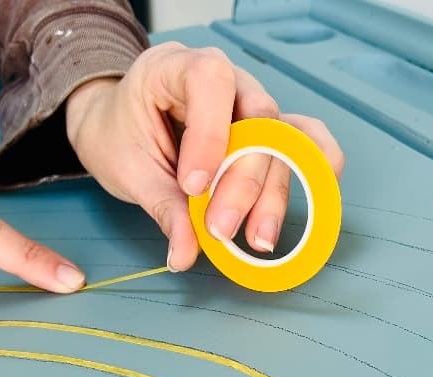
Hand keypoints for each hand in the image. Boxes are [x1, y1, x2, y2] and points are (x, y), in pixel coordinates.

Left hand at [64, 41, 343, 270]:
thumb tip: (186, 254)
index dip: (209, 134)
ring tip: (259, 239)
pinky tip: (317, 194)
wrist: (115, 125)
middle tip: (221, 231)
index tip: (192, 187)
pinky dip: (311, 166)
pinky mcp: (265, 131)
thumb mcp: (127, 169)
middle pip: (257, 119)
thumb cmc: (118, 134)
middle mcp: (225, 78)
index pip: (210, 82)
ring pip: (282, 139)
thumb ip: (162, 208)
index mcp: (176, 65)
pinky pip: (301, 140)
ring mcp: (250, 103)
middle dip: (242, 182)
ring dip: (273, 193)